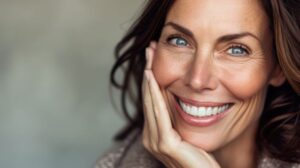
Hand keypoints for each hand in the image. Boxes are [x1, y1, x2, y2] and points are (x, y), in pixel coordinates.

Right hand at [142, 42, 220, 167]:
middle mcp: (150, 137)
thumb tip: (179, 99)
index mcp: (155, 134)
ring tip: (149, 57)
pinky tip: (152, 76)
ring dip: (149, 77)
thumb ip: (179, 119)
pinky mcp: (166, 143)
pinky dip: (154, 93)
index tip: (153, 58)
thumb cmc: (202, 159)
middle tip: (149, 49)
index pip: (151, 101)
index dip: (151, 79)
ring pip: (151, 102)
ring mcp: (156, 141)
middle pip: (148, 98)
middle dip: (148, 71)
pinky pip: (159, 112)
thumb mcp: (187, 133)